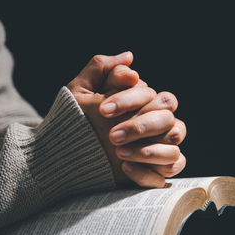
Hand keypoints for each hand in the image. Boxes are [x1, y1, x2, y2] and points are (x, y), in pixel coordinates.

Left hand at [67, 52, 185, 187]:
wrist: (62, 153)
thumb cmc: (75, 118)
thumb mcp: (82, 91)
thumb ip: (103, 68)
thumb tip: (129, 57)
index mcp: (148, 105)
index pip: (158, 98)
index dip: (132, 101)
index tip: (104, 110)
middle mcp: (159, 128)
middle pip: (169, 122)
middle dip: (141, 127)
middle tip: (111, 135)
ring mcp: (158, 153)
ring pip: (172, 151)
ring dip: (148, 151)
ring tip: (119, 153)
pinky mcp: (153, 176)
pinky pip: (163, 177)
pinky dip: (146, 173)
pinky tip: (124, 168)